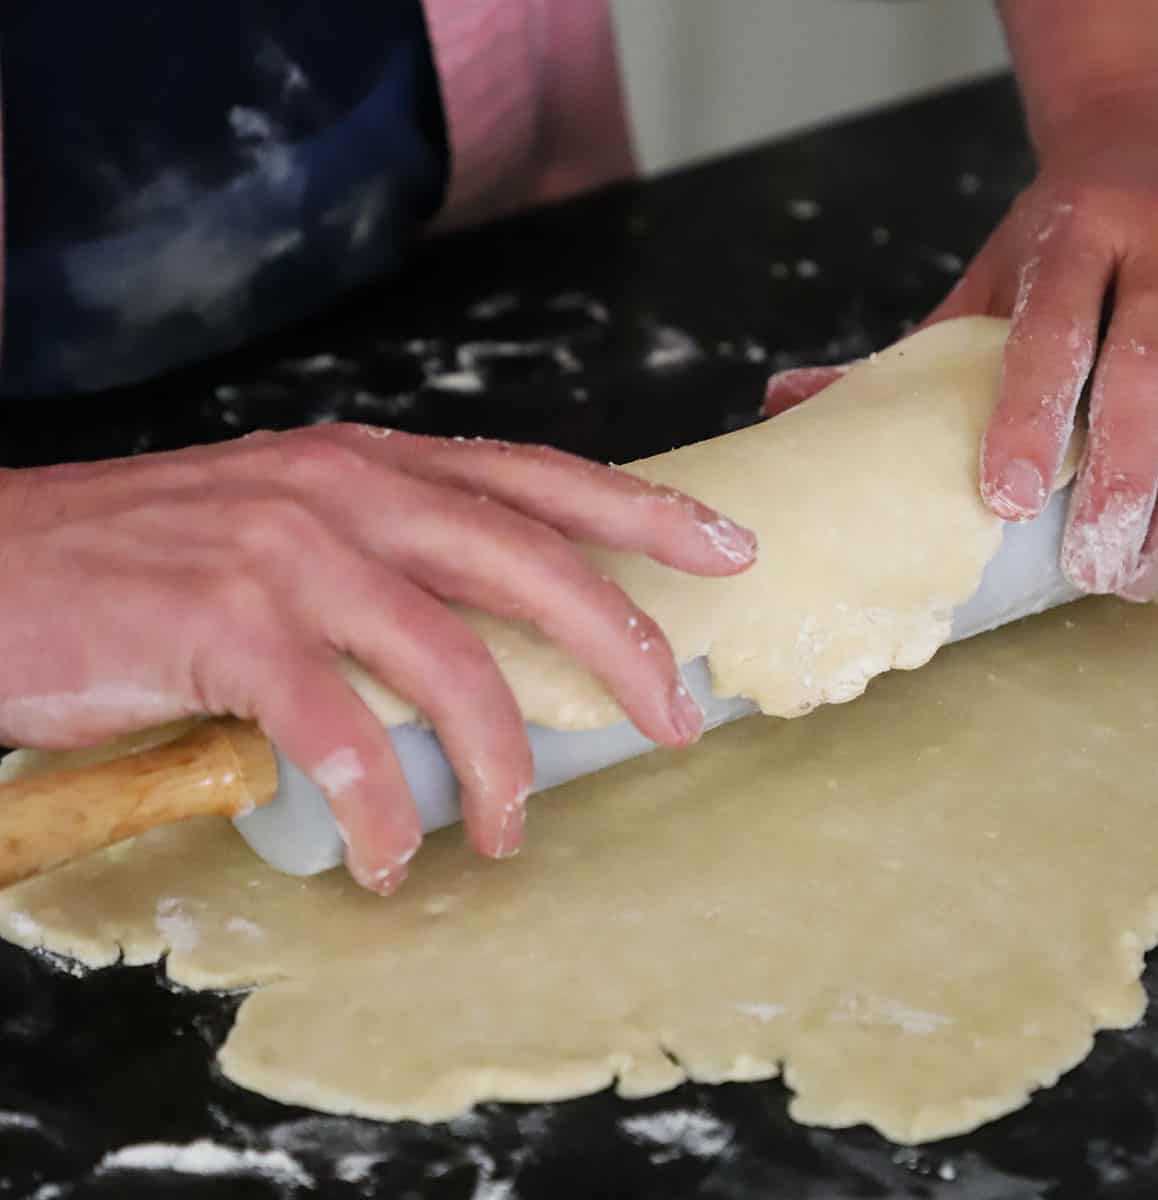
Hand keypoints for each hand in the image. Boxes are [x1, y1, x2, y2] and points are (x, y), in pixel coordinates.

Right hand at [0, 426, 755, 892]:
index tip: (729, 548)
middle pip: (528, 562)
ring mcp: (287, 554)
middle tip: (675, 714)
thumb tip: (492, 626)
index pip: (538, 478)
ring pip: (449, 658)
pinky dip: (377, 806)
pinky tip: (387, 857)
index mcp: (372, 464)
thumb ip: (388, 553)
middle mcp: (345, 492)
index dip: (645, 509)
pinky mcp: (224, 627)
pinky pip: (339, 732)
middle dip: (620, 644)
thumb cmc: (153, 557)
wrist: (0, 561)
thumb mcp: (290, 523)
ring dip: (501, 760)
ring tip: (507, 830)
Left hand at [768, 86, 1157, 601]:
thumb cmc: (1052, 238)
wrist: (1145, 136)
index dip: (1031, 415)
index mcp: (1073, 236)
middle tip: (1093, 564)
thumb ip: (908, 350)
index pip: (1051, 331)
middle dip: (1125, 472)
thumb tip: (780, 402)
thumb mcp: (980, 279)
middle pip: (1150, 369)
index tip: (1010, 499)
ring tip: (1149, 575)